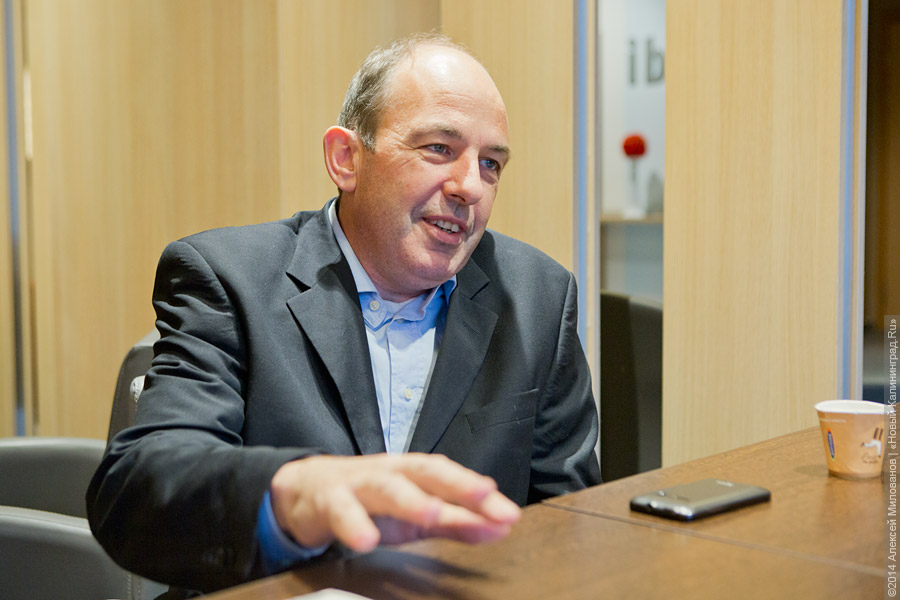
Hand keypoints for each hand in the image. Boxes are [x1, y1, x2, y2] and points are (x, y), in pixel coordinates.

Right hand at [269, 453, 520, 551]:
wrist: (306, 490)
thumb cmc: (368, 502)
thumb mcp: (414, 515)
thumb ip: (455, 521)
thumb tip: (500, 528)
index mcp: (413, 474)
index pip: (451, 478)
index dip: (478, 493)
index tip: (508, 512)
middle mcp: (390, 471)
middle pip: (425, 471)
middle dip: (457, 484)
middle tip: (485, 498)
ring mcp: (358, 482)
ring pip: (386, 485)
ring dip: (410, 499)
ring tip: (433, 515)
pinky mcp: (328, 499)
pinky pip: (340, 509)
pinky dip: (353, 522)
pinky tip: (366, 540)